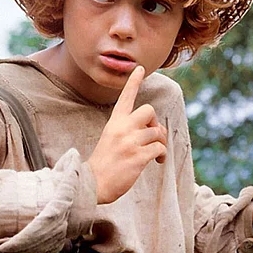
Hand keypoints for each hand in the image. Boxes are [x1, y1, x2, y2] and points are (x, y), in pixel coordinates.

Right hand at [87, 66, 167, 203]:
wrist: (91, 184)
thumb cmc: (103, 164)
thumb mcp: (111, 139)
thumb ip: (129, 130)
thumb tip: (156, 130)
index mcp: (114, 123)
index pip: (126, 97)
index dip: (134, 81)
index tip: (140, 68)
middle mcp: (122, 128)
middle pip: (149, 110)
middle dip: (155, 122)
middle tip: (152, 136)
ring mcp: (130, 142)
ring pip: (157, 132)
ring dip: (159, 143)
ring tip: (154, 155)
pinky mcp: (138, 156)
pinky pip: (160, 148)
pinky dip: (161, 155)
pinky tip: (156, 161)